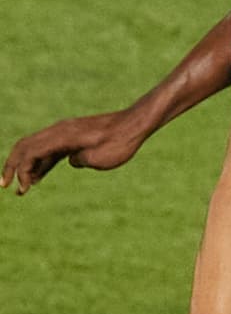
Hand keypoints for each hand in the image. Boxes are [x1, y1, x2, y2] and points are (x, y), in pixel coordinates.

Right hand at [3, 108, 146, 193]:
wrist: (135, 124)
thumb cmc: (121, 143)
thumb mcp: (100, 159)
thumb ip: (81, 161)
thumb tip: (71, 161)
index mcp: (63, 136)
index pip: (31, 152)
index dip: (22, 171)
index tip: (23, 189)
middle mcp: (59, 130)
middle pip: (25, 146)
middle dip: (12, 166)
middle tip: (4, 185)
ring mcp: (65, 132)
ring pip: (36, 148)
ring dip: (26, 166)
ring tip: (22, 188)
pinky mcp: (72, 136)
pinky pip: (50, 149)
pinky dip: (41, 162)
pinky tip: (38, 177)